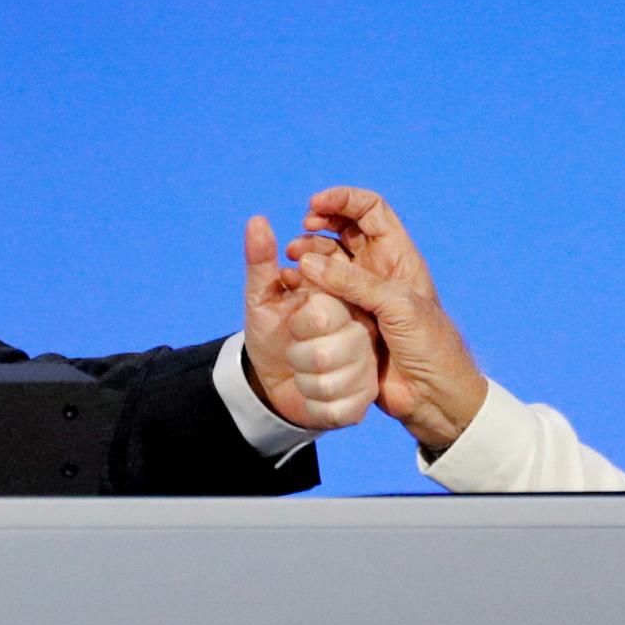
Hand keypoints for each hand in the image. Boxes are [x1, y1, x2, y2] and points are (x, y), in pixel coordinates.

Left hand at [242, 215, 376, 430]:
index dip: (302, 318)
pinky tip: (310, 394)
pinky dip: (315, 402)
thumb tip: (257, 219)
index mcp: (344, 300)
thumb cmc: (270, 335)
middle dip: (300, 350)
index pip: (327, 306)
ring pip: (332, 377)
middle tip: (295, 347)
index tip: (291, 321)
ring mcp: (367, 364)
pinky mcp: (365, 396)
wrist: (271, 383)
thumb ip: (261, 261)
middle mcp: (363, 329)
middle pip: (332, 345)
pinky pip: (339, 404)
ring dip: (305, 378)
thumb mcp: (261, 298)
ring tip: (302, 370)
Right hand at [286, 186, 487, 451]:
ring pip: (327, 262)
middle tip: (298, 241)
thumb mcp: (396, 306)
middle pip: (343, 231)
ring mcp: (362, 295)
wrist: (433, 396)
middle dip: (318, 227)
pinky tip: (290, 288)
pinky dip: (304, 287)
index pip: (370, 210)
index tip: (314, 206)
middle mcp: (378, 269)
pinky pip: (322, 296)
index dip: (343, 200)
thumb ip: (353, 281)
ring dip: (307, 257)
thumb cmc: (429, 345)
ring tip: (291, 266)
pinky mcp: (348, 321)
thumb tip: (307, 261)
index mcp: (398, 255)